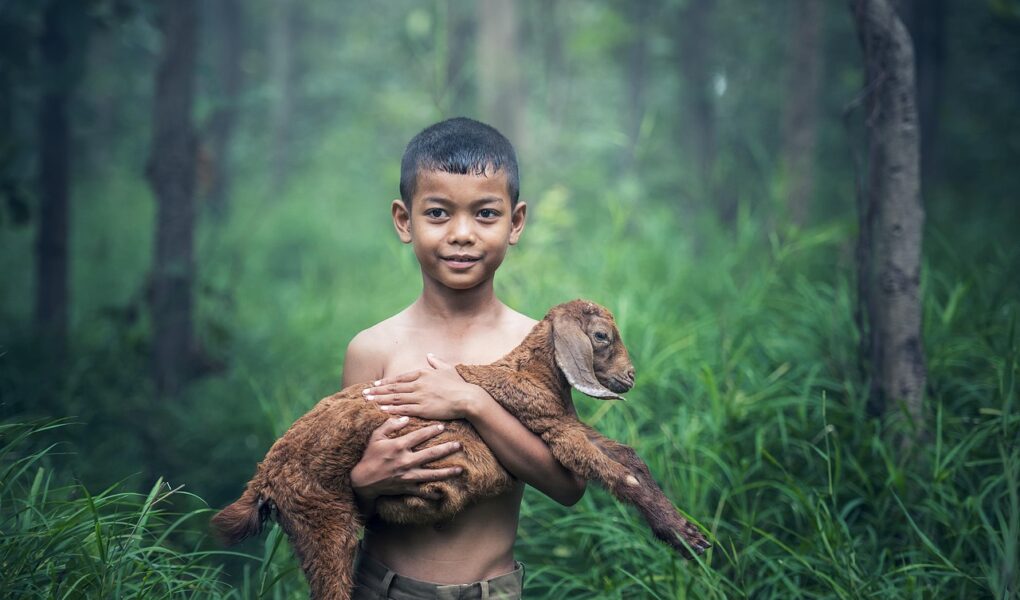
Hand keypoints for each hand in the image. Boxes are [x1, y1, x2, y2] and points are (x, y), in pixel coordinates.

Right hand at [350, 416, 462, 506]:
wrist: (363, 481)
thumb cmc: (370, 456)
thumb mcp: (376, 437)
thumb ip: (389, 425)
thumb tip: (405, 418)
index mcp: (398, 446)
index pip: (419, 436)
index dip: (432, 430)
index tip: (443, 426)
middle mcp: (405, 461)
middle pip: (431, 454)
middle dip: (446, 449)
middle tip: (459, 445)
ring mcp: (407, 476)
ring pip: (431, 474)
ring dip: (447, 472)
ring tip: (460, 470)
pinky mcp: (406, 488)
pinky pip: (422, 492)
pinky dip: (432, 493)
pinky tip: (443, 493)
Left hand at [362, 354, 487, 420]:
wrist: (468, 398)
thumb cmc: (459, 384)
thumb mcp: (448, 369)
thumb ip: (436, 362)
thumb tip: (429, 355)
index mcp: (423, 374)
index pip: (399, 378)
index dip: (386, 381)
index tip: (374, 384)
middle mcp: (418, 384)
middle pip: (393, 388)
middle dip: (377, 391)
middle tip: (363, 393)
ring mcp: (420, 397)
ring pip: (395, 398)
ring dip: (380, 399)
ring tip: (367, 401)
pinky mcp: (423, 409)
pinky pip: (403, 409)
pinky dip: (391, 409)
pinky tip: (381, 410)